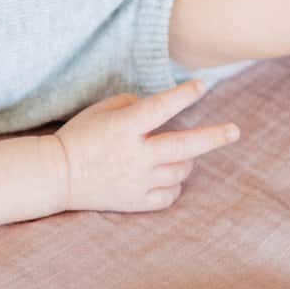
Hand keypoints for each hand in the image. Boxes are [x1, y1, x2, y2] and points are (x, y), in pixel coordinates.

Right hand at [53, 80, 240, 212]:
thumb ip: (131, 105)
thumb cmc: (78, 138)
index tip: (202, 86)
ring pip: (181, 171)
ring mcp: (137, 181)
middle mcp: (135, 155)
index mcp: (124, 128)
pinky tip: (166, 177)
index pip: (161, 107)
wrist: (55, 176)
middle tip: (234, 131)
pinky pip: (169, 195)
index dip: (184, 95)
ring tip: (177, 156)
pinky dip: (173, 185)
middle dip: (214, 137)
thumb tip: (155, 108)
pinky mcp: (136, 202)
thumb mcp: (99, 111)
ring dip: (185, 161)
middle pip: (186, 146)